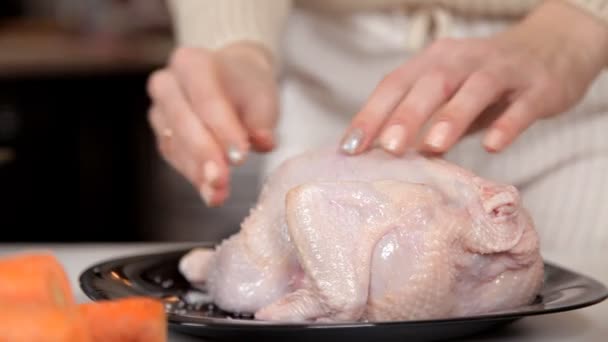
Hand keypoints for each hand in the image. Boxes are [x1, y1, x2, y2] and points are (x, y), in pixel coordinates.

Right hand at [147, 42, 277, 205]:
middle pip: (183, 122)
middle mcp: (167, 83)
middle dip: (205, 155)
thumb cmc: (248, 88)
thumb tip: (264, 142)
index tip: (241, 156)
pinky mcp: (161, 134)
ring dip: (197, 173)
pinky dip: (194, 177)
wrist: (232, 82)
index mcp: (192, 62)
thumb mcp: (263, 97)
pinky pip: (174, 158)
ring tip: (218, 194)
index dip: (223, 130)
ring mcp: (159, 109)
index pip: (206, 99)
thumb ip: (263, 120)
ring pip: (175, 144)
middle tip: (222, 181)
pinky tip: (211, 192)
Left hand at [341, 0, 607, 155]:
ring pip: (476, 88)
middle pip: (432, 82)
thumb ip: (420, 118)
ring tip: (433, 146)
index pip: (396, 84)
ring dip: (452, 116)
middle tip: (388, 149)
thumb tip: (381, 154)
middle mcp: (464, 60)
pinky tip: (494, 145)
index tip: (349, 148)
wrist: (553, 48)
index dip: (371, 114)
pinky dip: (508, 124)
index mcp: (434, 61)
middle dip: (407, 114)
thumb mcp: (447, 92)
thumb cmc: (484, 81)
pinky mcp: (538, 87)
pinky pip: (522, 105)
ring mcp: (503, 70)